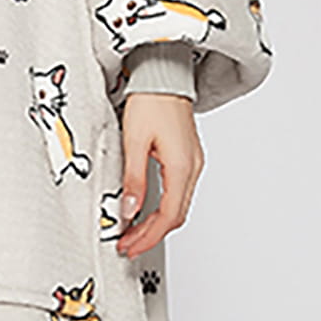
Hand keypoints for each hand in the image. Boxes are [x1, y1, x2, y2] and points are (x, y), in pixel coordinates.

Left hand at [116, 93, 203, 258]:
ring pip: (178, 205)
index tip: (128, 246)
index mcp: (182, 167)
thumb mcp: (134, 140)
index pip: (167, 216)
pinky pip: (179, 192)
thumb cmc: (150, 100)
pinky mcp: (188, 157)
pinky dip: (163, 207)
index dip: (147, 236)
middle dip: (151, 235)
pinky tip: (146, 209)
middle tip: (127, 245)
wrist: (164, 74)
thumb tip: (129, 211)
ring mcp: (193, 163)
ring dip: (156, 223)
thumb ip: (133, 178)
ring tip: (132, 232)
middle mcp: (193, 168)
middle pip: (176, 216)